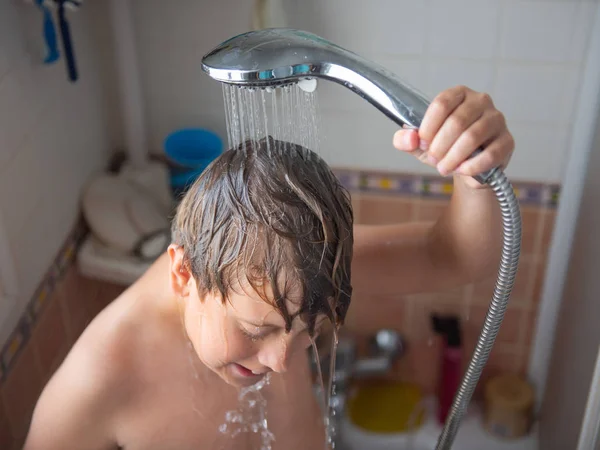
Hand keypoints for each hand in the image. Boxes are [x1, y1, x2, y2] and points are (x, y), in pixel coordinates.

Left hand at [393, 85, 513, 188]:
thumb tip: (408, 137)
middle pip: (456, 121)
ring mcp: (497, 120)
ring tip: (444, 168)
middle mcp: (481, 101)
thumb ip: (407, 139)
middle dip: (439, 146)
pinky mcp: (507, 140)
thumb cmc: (444, 148)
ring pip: (472, 137)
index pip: (442, 103)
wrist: (467, 168)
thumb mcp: (421, 144)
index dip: (428, 126)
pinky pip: (491, 153)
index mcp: (458, 95)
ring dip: (453, 157)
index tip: (421, 142)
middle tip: (432, 159)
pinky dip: (472, 166)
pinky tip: (462, 170)